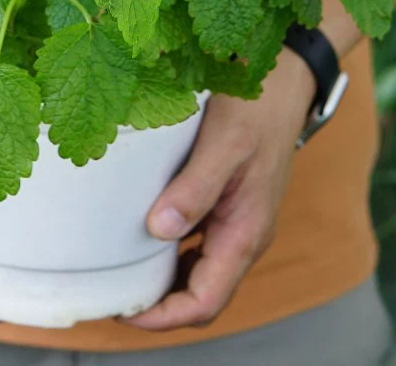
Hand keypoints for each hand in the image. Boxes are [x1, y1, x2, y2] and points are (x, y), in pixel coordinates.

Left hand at [123, 50, 315, 329]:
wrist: (283, 79)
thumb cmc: (255, 108)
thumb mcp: (224, 143)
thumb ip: (195, 188)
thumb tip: (159, 229)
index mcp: (245, 232)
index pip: (205, 301)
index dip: (164, 316)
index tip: (123, 310)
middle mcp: (243, 236)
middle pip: (201, 295)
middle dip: (160, 306)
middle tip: (112, 296)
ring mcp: (237, 221)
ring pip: (200, 272)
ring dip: (165, 281)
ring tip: (120, 273)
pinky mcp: (229, 203)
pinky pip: (200, 245)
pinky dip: (172, 252)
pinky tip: (145, 236)